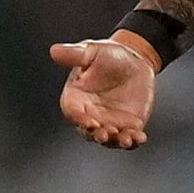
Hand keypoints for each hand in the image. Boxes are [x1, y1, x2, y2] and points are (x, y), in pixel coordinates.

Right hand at [52, 34, 160, 149]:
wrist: (134, 60)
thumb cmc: (107, 54)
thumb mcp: (91, 51)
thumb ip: (74, 54)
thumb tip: (54, 51)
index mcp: (76, 97)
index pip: (72, 111)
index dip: (78, 118)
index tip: (88, 121)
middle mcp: (90, 114)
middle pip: (88, 131)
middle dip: (96, 135)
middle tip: (104, 134)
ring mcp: (108, 122)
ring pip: (108, 139)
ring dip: (115, 141)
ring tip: (125, 139)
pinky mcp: (127, 126)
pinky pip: (128, 138)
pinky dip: (133, 141)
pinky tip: (140, 137)